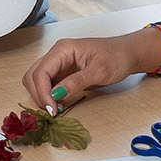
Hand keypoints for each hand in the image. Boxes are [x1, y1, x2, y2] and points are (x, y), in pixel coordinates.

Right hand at [21, 29, 160, 112]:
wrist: (127, 54)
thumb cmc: (116, 57)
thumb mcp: (99, 71)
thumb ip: (76, 82)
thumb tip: (56, 95)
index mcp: (63, 49)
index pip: (41, 71)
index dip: (42, 92)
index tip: (51, 109)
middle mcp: (57, 54)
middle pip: (33, 75)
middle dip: (39, 94)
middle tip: (53, 111)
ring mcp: (59, 63)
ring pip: (37, 80)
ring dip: (42, 95)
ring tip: (56, 109)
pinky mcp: (63, 72)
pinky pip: (48, 84)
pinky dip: (49, 96)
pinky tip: (59, 104)